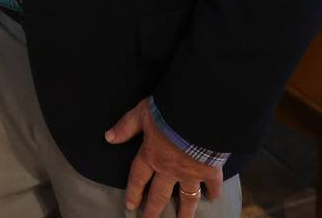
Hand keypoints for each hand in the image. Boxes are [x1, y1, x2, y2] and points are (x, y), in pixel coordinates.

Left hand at [105, 99, 221, 217]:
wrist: (198, 117)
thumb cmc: (167, 113)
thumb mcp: (142, 114)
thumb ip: (126, 126)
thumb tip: (108, 137)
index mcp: (151, 156)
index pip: (138, 178)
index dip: (133, 193)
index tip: (130, 207)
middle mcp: (169, 170)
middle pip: (159, 195)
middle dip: (153, 211)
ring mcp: (190, 173)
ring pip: (186, 197)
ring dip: (184, 212)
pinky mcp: (210, 171)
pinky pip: (212, 185)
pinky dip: (213, 192)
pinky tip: (213, 199)